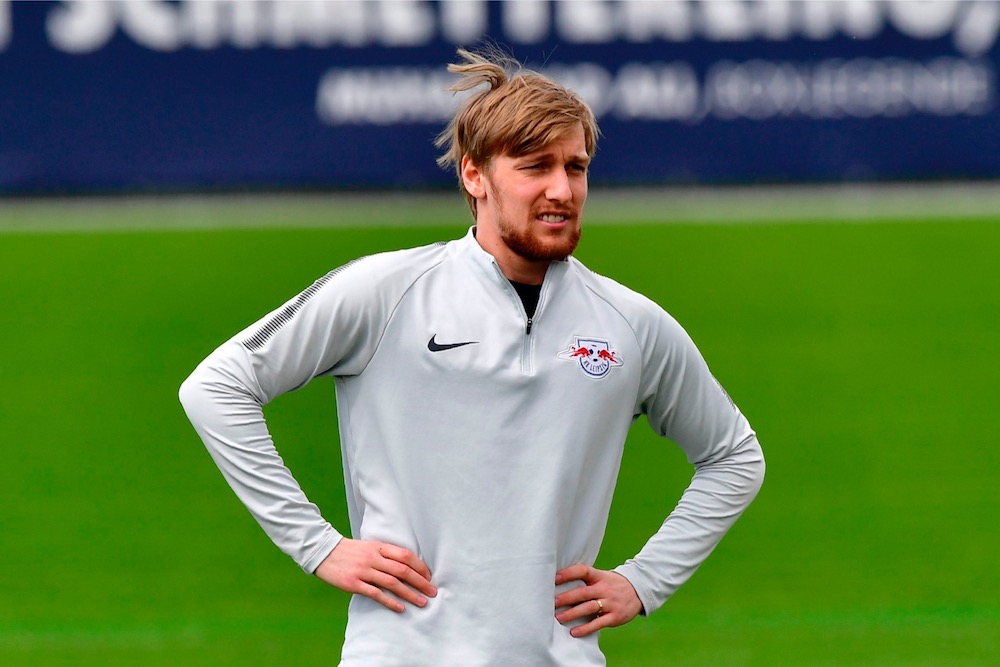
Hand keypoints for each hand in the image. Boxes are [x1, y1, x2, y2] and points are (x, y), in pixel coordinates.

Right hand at [314, 538, 436, 612]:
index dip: (420, 567)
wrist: (324, 552)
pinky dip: (390, 602)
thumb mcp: (370, 546)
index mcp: (379, 547)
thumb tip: (407, 566)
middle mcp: (374, 558)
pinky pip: (376, 594)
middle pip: (403, 570)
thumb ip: (386, 554)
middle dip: (420, 582)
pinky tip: (401, 608)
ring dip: (409, 594)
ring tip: (422, 602)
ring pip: (392, 583)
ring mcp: (364, 571)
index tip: (429, 577)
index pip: (405, 556)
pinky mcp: (354, 584)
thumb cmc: (350, 551)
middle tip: (432, 592)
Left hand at [554, 564, 643, 637]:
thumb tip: (560, 582)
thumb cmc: (613, 585)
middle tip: (552, 603)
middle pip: (583, 592)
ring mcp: (610, 603)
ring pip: (589, 608)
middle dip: (566, 597)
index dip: (569, 573)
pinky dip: (586, 628)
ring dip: (572, 613)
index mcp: (599, 576)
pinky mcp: (615, 617)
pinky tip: (574, 632)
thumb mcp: (602, 577)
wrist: (639, 591)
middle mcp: (604, 588)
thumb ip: (586, 580)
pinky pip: (598, 623)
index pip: (583, 571)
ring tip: (559, 618)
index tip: (554, 578)